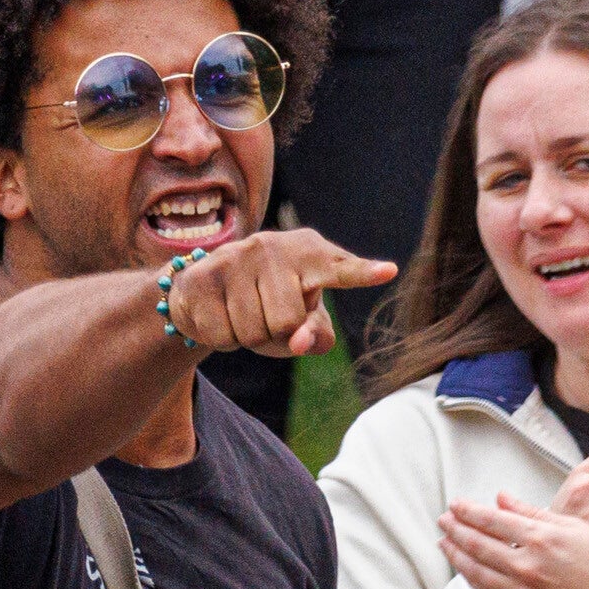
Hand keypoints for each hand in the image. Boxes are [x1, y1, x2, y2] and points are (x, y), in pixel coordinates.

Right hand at [158, 231, 398, 360]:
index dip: (363, 273)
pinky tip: (217, 315)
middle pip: (288, 324)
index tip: (389, 271)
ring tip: (239, 314)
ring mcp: (235, 257)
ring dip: (246, 338)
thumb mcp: (301, 316)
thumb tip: (299, 341)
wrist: (200, 285)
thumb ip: (315, 335)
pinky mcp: (202, 276)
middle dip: (275, 335)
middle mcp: (273, 246)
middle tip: (264, 316)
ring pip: (253, 333)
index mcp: (309, 252)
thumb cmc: (267, 302)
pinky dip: (222, 339)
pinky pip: (222, 336)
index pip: (340, 268)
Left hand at [439, 494, 588, 588]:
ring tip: (445, 542)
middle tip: (443, 520)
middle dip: (455, 530)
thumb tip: (499, 498)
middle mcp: (527, 565)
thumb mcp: (569, 526)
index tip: (454, 504)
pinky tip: (464, 567)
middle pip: (477, 544)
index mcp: (541, 539)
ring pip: (476, 571)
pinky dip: (470, 578)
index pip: (491, 520)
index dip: (468, 511)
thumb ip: (530, 512)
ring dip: (456, 555)